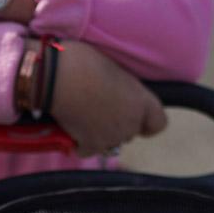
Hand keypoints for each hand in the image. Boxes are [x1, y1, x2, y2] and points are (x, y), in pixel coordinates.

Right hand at [50, 42, 166, 157]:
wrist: (54, 76)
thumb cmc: (81, 62)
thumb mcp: (114, 71)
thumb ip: (124, 90)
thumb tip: (117, 97)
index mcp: (141, 101)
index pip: (158, 123)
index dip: (147, 121)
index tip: (134, 115)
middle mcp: (131, 122)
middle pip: (130, 132)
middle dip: (118, 123)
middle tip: (98, 106)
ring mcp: (112, 137)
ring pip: (110, 142)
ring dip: (99, 133)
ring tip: (82, 113)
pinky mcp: (91, 146)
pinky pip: (87, 149)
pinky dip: (79, 142)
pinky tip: (70, 126)